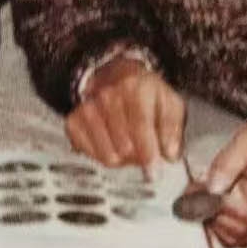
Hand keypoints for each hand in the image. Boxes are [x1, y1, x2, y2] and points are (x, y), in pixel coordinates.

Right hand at [64, 55, 183, 177]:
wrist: (115, 75)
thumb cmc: (145, 93)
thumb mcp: (169, 102)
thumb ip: (172, 128)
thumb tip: (170, 153)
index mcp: (135, 88)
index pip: (140, 125)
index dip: (148, 152)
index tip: (153, 171)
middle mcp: (108, 96)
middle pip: (124, 146)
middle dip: (138, 157)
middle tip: (143, 153)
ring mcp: (89, 107)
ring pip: (107, 155)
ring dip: (121, 160)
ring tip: (128, 149)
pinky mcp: (74, 120)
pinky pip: (89, 153)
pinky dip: (101, 155)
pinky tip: (110, 145)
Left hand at [203, 112, 246, 247]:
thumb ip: (226, 166)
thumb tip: (210, 189)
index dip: (225, 210)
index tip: (202, 196)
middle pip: (246, 232)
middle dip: (215, 216)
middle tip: (193, 197)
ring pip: (241, 238)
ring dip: (216, 223)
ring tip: (201, 200)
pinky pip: (243, 234)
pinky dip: (224, 224)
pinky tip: (213, 205)